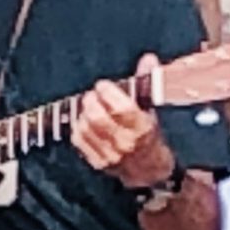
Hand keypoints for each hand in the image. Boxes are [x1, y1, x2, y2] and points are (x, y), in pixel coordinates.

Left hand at [72, 66, 178, 189]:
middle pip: (98, 118)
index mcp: (142, 128)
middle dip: (91, 102)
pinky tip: (83, 121)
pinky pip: (79, 141)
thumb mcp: (151, 110)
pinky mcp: (97, 162)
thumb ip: (145, 84)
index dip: (108, 93)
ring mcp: (110, 154)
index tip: (103, 85)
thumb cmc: (150, 137)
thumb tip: (148, 59)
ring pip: (86, 129)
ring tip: (88, 106)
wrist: (149, 170)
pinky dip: (78, 128)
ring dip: (83, 113)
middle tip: (91, 95)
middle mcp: (125, 142)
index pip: (121, 108)